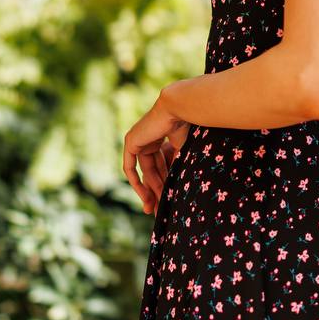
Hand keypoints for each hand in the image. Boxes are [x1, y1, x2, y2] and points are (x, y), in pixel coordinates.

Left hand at [123, 91, 189, 214]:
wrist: (180, 109)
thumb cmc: (188, 126)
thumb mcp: (185, 151)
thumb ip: (180, 166)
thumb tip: (184, 186)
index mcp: (161, 137)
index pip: (161, 165)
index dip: (165, 182)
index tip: (168, 199)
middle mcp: (148, 139)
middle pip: (152, 171)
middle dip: (156, 191)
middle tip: (159, 210)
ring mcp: (138, 140)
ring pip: (143, 172)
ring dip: (148, 190)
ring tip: (155, 207)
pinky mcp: (131, 142)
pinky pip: (130, 168)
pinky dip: (136, 182)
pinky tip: (145, 196)